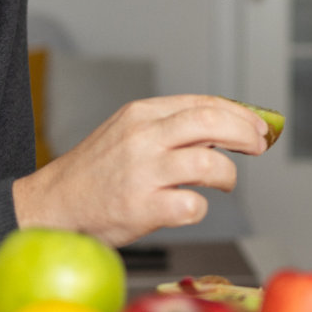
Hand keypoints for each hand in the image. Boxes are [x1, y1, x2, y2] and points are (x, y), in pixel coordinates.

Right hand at [10, 95, 269, 246]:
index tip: (259, 126)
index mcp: (142, 114)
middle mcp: (143, 137)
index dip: (239, 114)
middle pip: (211, 123)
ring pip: (208, 164)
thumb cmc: (96, 174)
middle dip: (245, 133)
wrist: (53, 206)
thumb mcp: (129, 135)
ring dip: (227, 175)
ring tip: (222, 183)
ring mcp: (142, 172)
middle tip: (258, 146)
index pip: (203, 103)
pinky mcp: (141, 207)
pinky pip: (192, 205)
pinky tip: (190, 207)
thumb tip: (224, 132)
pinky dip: (200, 208)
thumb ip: (171, 130)